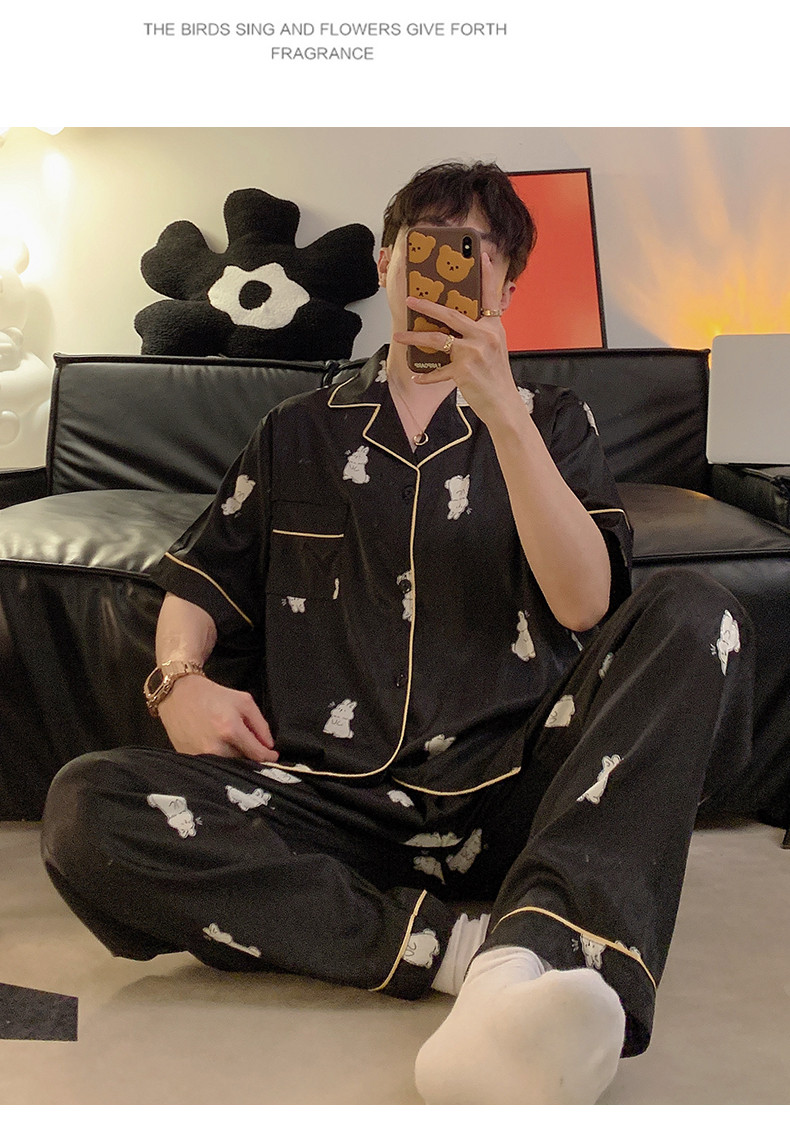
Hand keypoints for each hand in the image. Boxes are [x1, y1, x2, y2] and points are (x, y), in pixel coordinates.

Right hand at [157, 673, 278, 762]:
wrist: (178, 694)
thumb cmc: (213, 696)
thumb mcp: (244, 701)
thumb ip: (261, 725)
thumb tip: (269, 746)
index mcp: (230, 730)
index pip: (257, 754)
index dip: (268, 756)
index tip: (273, 755)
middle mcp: (215, 747)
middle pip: (243, 763)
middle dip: (249, 756)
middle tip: (248, 744)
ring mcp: (200, 756)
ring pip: (228, 766)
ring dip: (234, 758)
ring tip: (229, 741)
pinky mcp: (189, 759)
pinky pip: (212, 764)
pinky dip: (218, 758)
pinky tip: (215, 743)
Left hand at [392, 251, 520, 427]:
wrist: (503, 403)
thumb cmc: (496, 377)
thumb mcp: (494, 348)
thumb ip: (479, 334)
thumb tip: (454, 326)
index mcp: (493, 327)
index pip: (490, 296)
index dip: (486, 275)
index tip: (482, 255)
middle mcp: (484, 336)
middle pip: (450, 314)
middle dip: (426, 306)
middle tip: (410, 300)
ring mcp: (473, 353)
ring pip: (437, 339)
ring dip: (414, 337)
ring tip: (399, 336)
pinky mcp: (463, 371)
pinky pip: (438, 371)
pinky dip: (426, 376)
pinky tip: (417, 377)